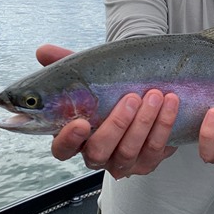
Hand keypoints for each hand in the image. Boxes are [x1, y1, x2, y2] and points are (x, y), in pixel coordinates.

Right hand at [36, 44, 179, 178]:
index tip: (80, 123)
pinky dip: (164, 125)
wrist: (144, 91)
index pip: (62, 150)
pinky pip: (155, 150)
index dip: (68, 140)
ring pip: (129, 152)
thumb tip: (43, 51)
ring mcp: (122, 161)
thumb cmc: (110, 88)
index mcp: (75, 137)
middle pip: (99, 152)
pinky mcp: (147, 161)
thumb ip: (66, 63)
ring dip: (144, 123)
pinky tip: (171, 104)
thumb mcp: (90, 74)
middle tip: (132, 99)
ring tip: (155, 95)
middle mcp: (96, 154)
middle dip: (117, 126)